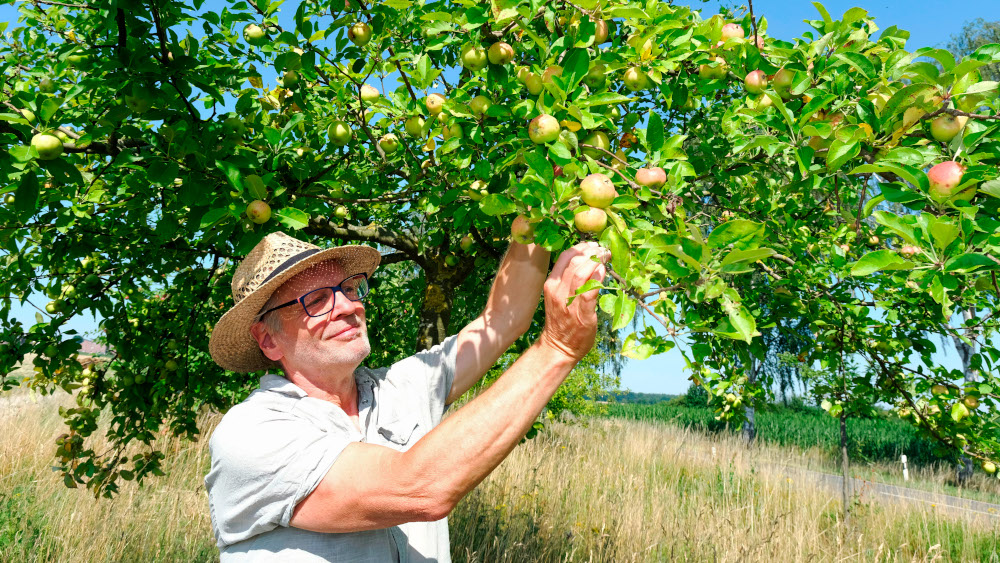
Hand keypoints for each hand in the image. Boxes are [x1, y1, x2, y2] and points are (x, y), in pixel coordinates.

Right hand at [538, 242, 610, 360]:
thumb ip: (568, 280)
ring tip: (606, 257)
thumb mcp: (559, 296)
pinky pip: (589, 291)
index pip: (565, 256)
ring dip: (597, 261)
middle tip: (604, 251)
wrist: (558, 346)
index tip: (593, 245)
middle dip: (592, 251)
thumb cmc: (562, 320)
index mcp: (552, 284)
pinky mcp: (581, 313)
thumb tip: (586, 262)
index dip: (581, 246)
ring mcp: (569, 301)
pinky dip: (598, 278)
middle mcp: (558, 290)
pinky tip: (604, 272)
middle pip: (574, 260)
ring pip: (581, 272)